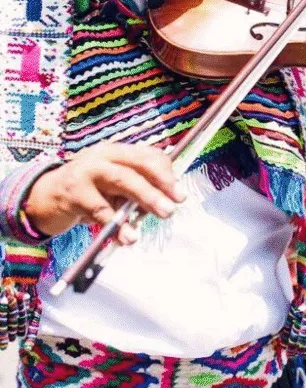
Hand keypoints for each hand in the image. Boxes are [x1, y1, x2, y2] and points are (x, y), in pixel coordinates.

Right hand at [24, 143, 185, 245]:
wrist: (44, 199)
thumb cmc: (85, 193)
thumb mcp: (111, 188)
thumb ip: (133, 193)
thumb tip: (163, 204)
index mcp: (116, 152)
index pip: (147, 155)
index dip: (166, 173)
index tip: (179, 193)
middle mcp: (103, 155)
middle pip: (139, 164)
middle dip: (161, 183)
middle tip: (176, 203)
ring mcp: (87, 170)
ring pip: (123, 180)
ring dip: (146, 197)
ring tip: (163, 214)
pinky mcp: (74, 192)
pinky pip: (101, 208)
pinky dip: (117, 223)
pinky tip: (126, 236)